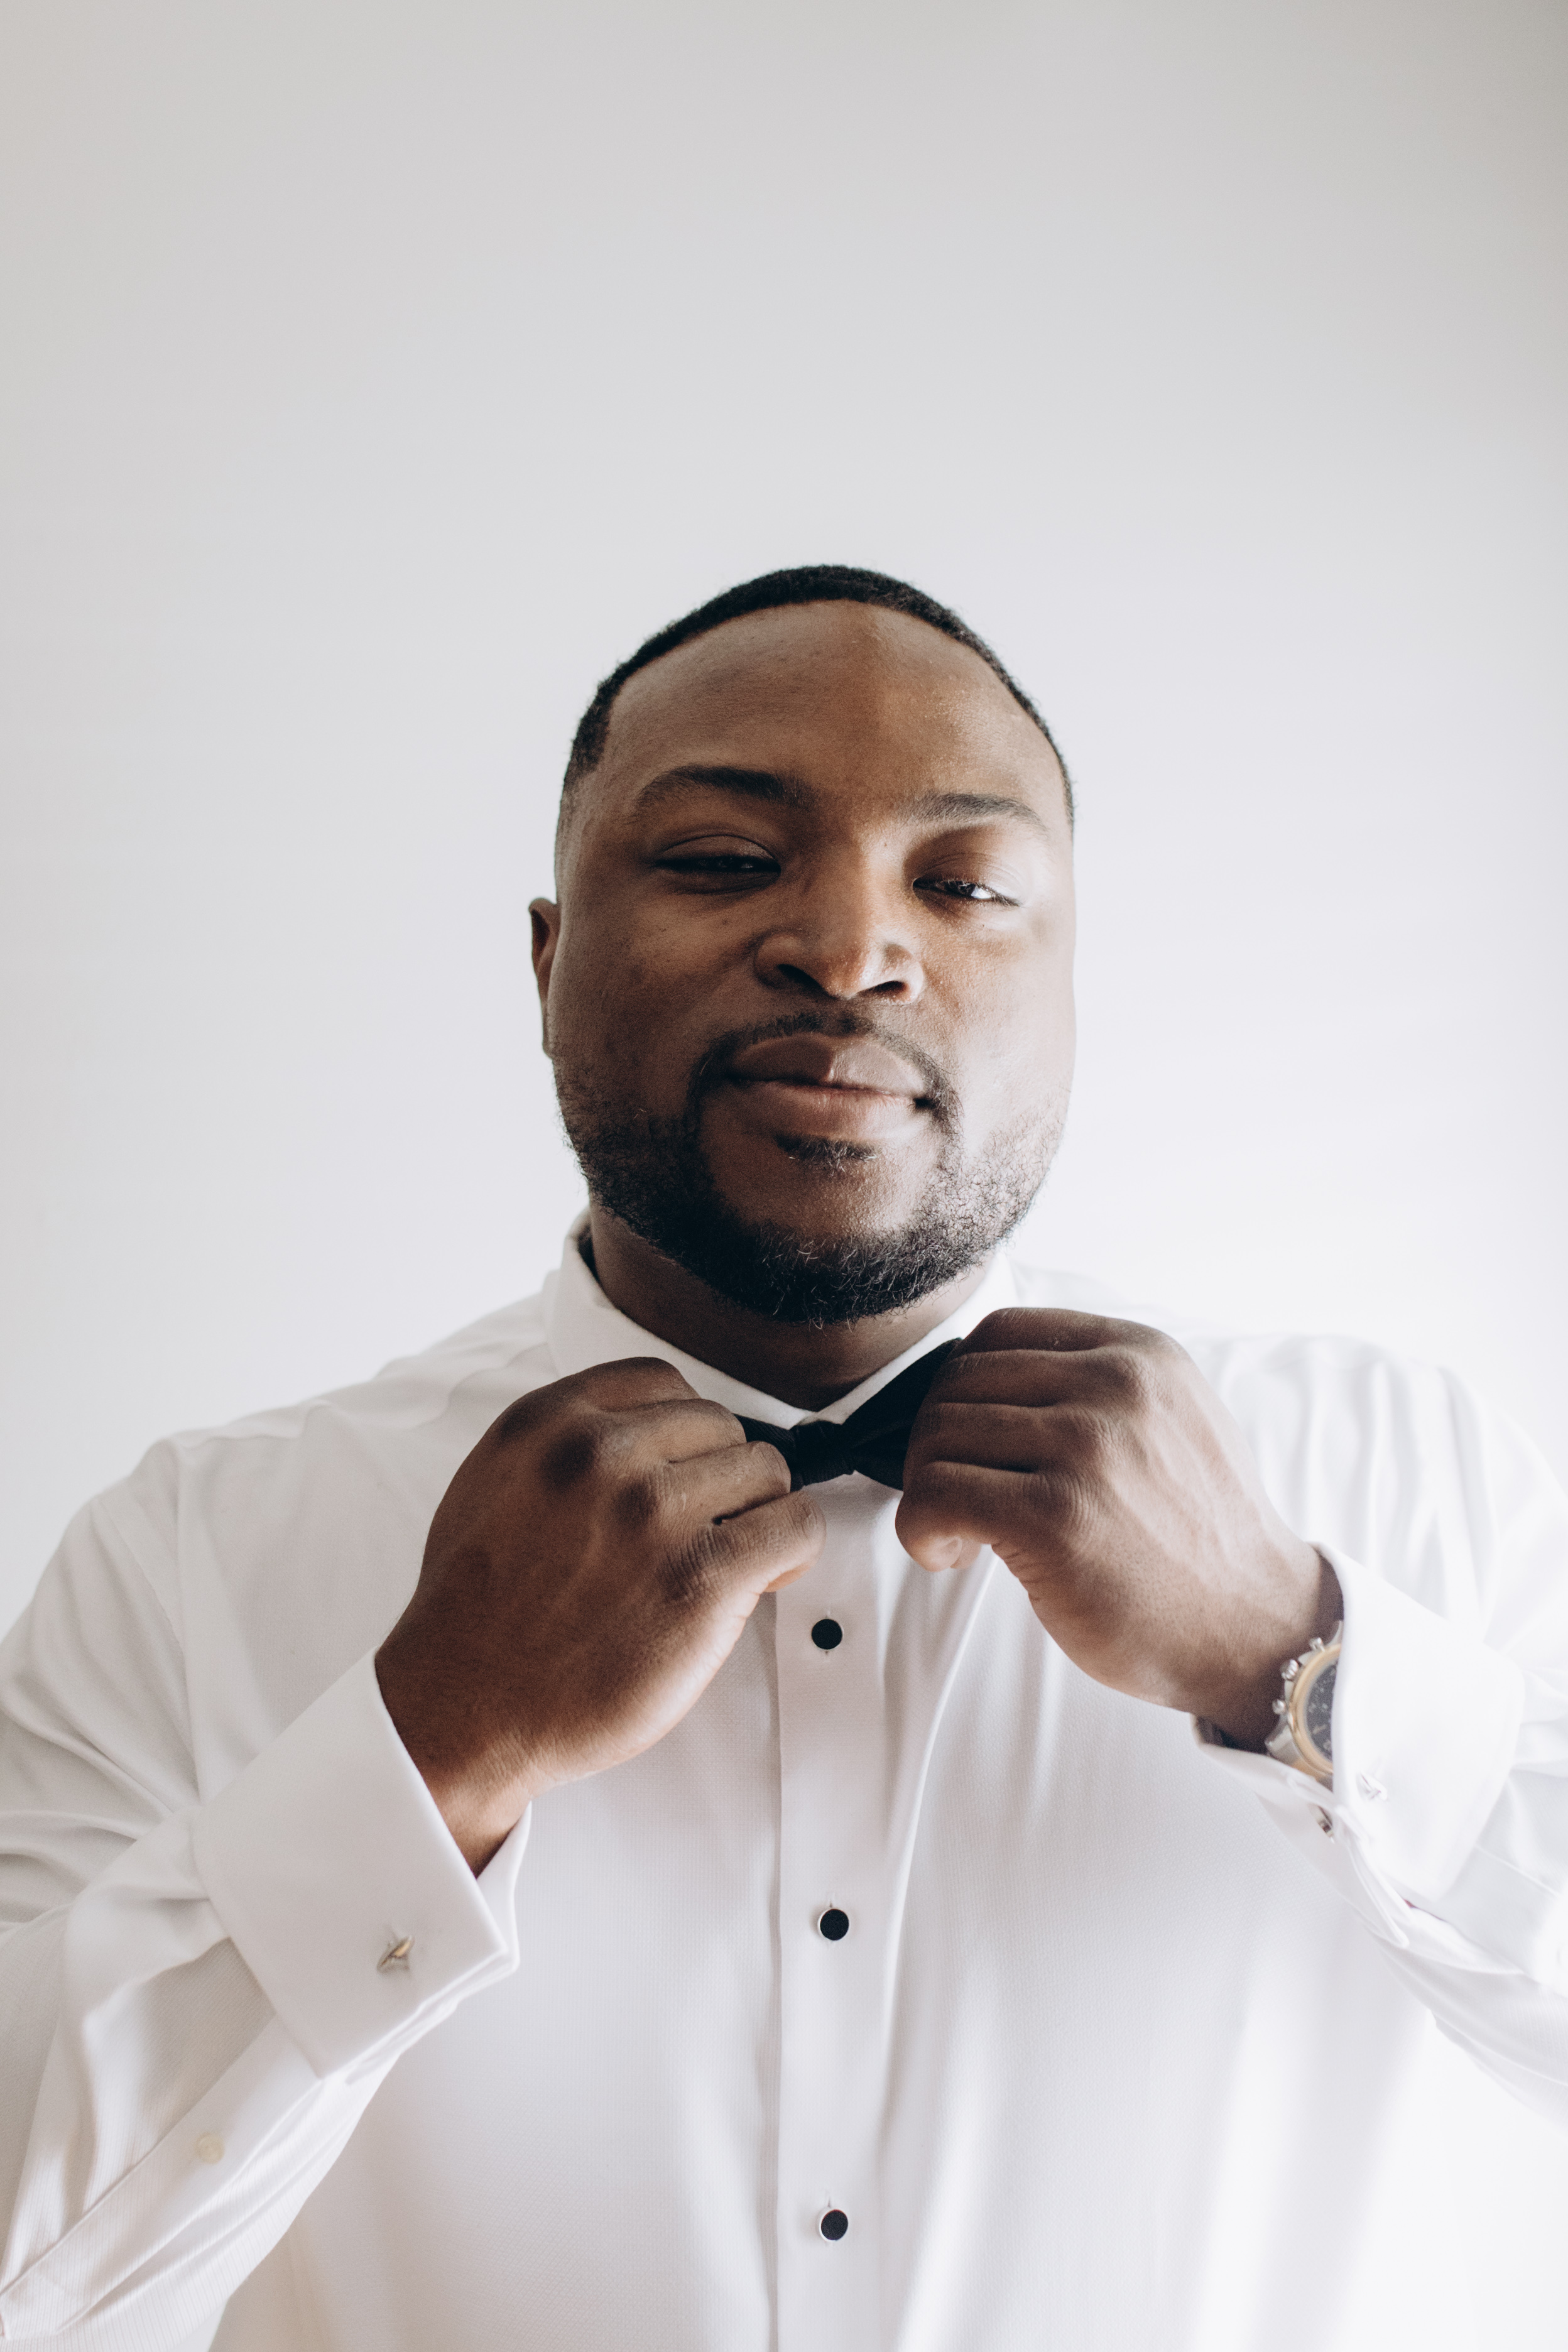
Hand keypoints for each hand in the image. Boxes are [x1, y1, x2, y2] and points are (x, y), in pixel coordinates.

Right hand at [376, 1361, 824, 1868]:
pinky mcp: (701, 1576)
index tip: (683, 1473)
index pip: (662, 1382)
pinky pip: (797, 1526)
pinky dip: (792, 1550)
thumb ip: (565, 1443)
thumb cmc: (478, 1612)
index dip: (683, 1433)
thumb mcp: (492, 1484)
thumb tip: (649, 1432)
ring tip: (724, 1561)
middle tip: (699, 1533)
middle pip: (721, 1426)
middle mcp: (601, 1453)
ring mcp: (653, 1512)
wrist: (464, 1709)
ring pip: (768, 1470)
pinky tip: (763, 1577)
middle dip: (719, 1479)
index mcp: (549, 1422)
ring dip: (757, 1515)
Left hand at [896, 1309, 1338, 1745]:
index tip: (975, 1441)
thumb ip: (1098, 1387)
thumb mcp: (1173, 1422)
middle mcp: (1113, 1385)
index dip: (963, 1387)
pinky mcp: (1053, 1517)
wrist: (1258, 1630)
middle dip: (937, 1442)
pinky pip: (934, 1495)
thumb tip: (990, 1381)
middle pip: (959, 1382)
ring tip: (960, 1532)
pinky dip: (920, 1528)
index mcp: (1139, 1353)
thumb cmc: (1201, 1541)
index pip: (1000, 1332)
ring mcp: (1085, 1448)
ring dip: (927, 1488)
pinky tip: (951, 1554)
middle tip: (959, 1497)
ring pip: (937, 1435)